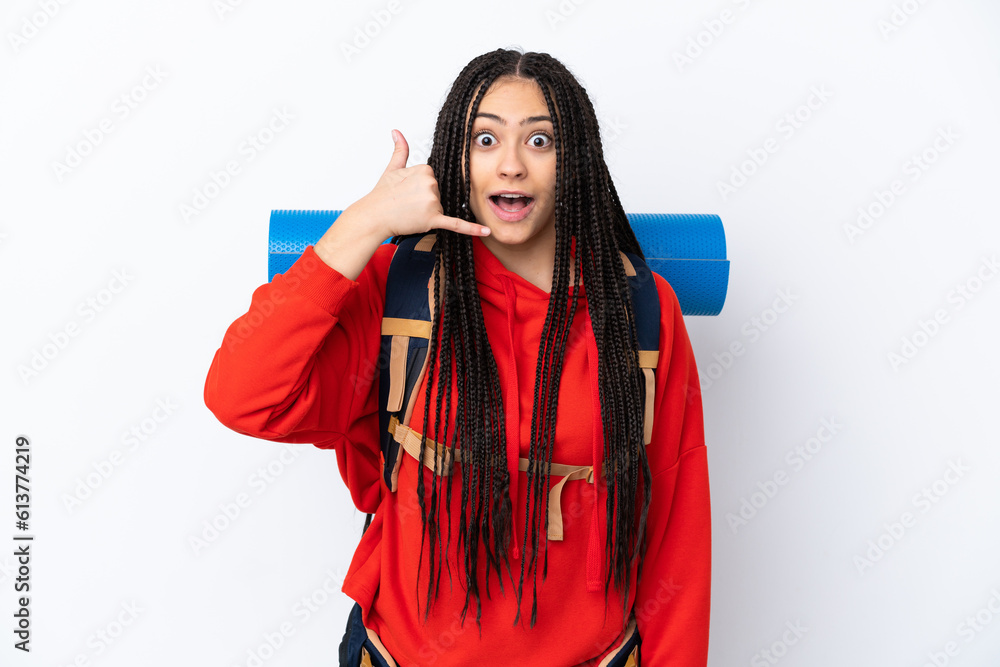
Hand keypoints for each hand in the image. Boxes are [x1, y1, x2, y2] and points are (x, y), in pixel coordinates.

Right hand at [356, 129, 489, 239]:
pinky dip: (471, 229)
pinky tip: (486, 232)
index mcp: (425, 170)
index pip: (434, 179)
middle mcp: (431, 184)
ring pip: (440, 207)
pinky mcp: (433, 219)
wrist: (373, 217)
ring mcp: (432, 202)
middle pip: (438, 192)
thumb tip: (396, 132)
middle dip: (425, 200)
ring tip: (410, 211)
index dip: (421, 187)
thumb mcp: (391, 169)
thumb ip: (400, 150)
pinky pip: (456, 224)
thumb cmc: (381, 195)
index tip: (408, 190)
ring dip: (428, 212)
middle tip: (407, 202)